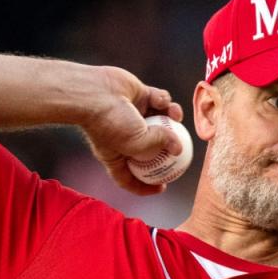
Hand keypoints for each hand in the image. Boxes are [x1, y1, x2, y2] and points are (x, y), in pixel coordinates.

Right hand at [82, 66, 184, 194]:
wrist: (94, 92)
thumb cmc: (110, 123)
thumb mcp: (138, 144)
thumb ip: (160, 144)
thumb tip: (179, 148)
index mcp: (117, 156)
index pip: (131, 178)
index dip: (147, 186)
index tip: (164, 186)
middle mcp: (125, 136)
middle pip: (150, 149)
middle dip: (167, 150)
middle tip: (183, 151)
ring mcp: (132, 115)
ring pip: (160, 120)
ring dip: (171, 118)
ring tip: (176, 116)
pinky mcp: (138, 95)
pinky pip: (157, 99)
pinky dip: (162, 100)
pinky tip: (161, 100)